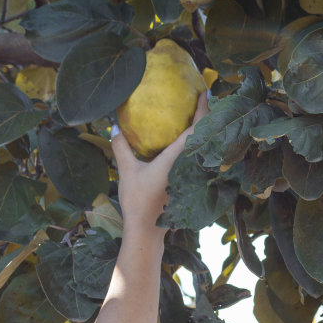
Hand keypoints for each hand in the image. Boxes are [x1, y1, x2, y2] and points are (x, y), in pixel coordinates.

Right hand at [108, 90, 208, 227]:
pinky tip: (190, 144)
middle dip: (207, 116)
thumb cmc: (138, 200)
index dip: (202, 108)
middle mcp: (189, 165)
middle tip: (204, 99)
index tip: (204, 91)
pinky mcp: (189, 184)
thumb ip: (122, 147)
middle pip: (204, 135)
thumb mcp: (127, 171)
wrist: (147, 230)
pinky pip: (197, 159)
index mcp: (177, 158)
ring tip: (200, 117)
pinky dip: (197, 147)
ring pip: (203, 147)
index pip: (195, 127)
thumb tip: (114, 126)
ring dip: (204, 132)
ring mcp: (191, 176)